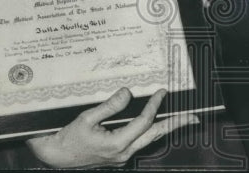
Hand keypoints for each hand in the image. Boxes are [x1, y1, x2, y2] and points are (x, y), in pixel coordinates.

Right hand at [27, 88, 196, 167]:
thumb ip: (109, 106)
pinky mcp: (118, 155)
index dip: (154, 105)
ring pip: (149, 140)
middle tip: (193, 117)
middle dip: (175, 125)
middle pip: (155, 136)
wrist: (55, 157)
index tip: (162, 92)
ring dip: (165, 128)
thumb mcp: (86, 118)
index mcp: (116, 144)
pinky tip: (156, 123)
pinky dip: (150, 131)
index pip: (143, 122)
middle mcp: (123, 153)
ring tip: (181, 119)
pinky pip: (140, 142)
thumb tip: (127, 93)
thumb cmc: (68, 138)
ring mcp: (122, 156)